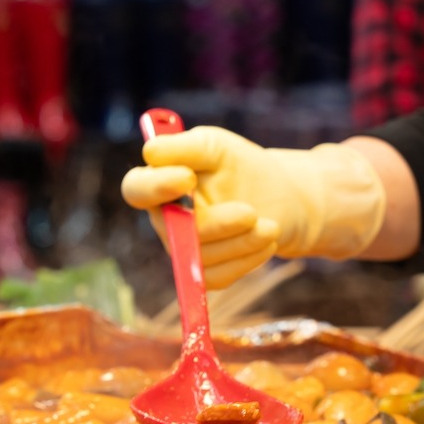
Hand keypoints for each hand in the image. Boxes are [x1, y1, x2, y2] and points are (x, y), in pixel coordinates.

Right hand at [121, 126, 384, 288]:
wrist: (286, 198)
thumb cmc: (248, 168)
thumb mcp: (221, 145)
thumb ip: (188, 145)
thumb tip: (153, 150)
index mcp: (161, 187)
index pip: (137, 189)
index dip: (154, 186)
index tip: (185, 177)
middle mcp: (168, 225)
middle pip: (173, 234)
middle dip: (214, 225)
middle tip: (251, 211)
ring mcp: (189, 254)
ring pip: (202, 259)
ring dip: (241, 243)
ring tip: (268, 224)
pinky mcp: (214, 276)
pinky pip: (221, 278)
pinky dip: (249, 260)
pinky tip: (268, 240)